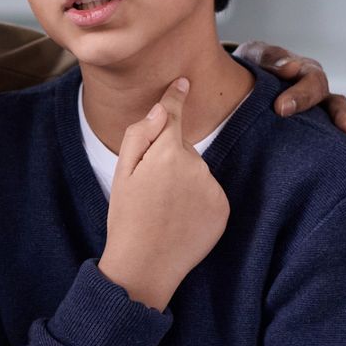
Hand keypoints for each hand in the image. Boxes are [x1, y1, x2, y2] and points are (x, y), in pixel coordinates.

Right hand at [98, 78, 230, 310]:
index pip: (173, 115)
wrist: (146, 264)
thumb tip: (160, 108)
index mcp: (167, 153)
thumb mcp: (121, 174)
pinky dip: (198, 202)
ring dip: (184, 183)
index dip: (175, 97)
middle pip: (182, 149)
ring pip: (197, 172)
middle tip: (148, 191)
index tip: (183, 81)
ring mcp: (212, 188)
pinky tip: (180, 220)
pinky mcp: (223, 208)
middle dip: (168, 160)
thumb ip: (139, 136)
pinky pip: (210, 194)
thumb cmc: (127, 218)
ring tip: (163, 210)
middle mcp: (196, 166)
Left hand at [236, 42, 345, 162]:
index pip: (311, 81)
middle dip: (344, 116)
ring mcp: (323, 114)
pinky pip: (340, 144)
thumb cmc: (254, 69)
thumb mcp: (256, 57)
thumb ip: (270, 60)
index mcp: (305, 73)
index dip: (301, 94)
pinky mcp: (320, 134)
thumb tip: (290, 68)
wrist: (245, 82)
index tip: (281, 109)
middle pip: (337, 103)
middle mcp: (320, 94)